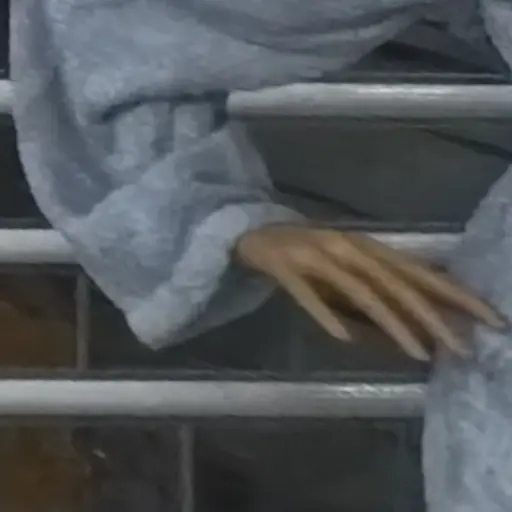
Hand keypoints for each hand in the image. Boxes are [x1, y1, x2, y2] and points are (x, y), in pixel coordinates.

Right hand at [235, 225, 505, 360]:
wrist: (258, 234)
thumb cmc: (310, 253)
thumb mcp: (350, 269)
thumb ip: (380, 290)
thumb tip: (416, 322)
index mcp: (369, 248)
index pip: (421, 273)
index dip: (457, 295)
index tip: (491, 320)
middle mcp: (350, 249)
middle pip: (398, 283)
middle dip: (433, 317)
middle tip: (463, 350)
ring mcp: (318, 256)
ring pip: (362, 290)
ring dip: (391, 321)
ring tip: (418, 353)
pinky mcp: (287, 267)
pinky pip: (308, 293)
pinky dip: (325, 313)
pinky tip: (342, 336)